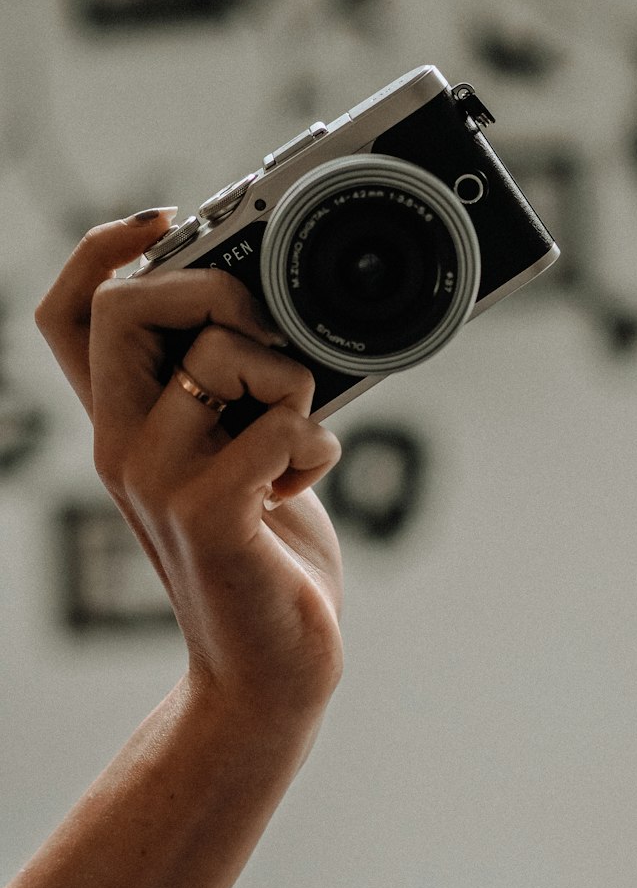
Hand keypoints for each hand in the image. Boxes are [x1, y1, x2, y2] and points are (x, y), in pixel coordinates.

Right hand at [35, 210, 344, 720]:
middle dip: (214, 289)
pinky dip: (317, 439)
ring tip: (300, 436)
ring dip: (293, 381)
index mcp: (124, 425)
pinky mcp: (208, 514)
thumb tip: (279, 314)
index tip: (166, 220)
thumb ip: (239, 393)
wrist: (269, 667)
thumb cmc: (264, 557)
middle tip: (266, 331)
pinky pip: (279, 422)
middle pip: (127, 309)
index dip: (103, 249)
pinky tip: (309, 475)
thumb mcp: (241, 458)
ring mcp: (156, 480)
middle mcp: (121, 447)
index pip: (68, 316)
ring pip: (224, 356)